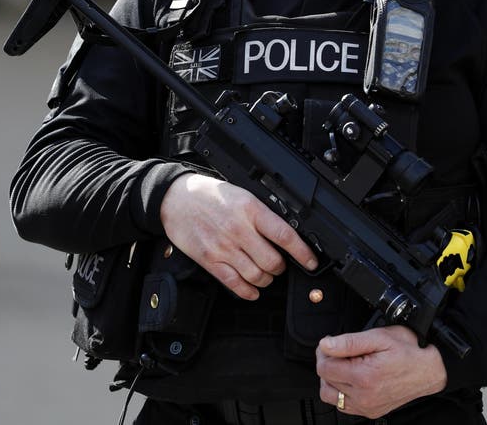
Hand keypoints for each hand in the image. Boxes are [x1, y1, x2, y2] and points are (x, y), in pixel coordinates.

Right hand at [160, 173, 317, 299]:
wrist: (175, 198)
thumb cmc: (209, 195)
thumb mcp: (242, 195)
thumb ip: (262, 214)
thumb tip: (285, 233)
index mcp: (250, 210)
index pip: (284, 236)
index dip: (302, 253)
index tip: (311, 262)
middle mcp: (238, 230)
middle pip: (272, 261)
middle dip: (281, 268)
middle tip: (280, 265)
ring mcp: (223, 248)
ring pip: (256, 276)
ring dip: (266, 280)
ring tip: (266, 275)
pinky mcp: (209, 260)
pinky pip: (234, 283)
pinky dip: (248, 291)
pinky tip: (252, 290)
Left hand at [316, 326, 446, 418]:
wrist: (430, 370)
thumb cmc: (408, 350)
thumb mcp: (379, 337)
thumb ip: (349, 342)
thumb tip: (326, 345)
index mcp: (364, 376)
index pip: (324, 367)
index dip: (325, 351)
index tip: (333, 343)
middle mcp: (364, 396)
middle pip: (325, 379)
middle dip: (328, 362)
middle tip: (341, 351)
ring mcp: (367, 407)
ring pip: (330, 395)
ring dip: (331, 379)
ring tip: (346, 365)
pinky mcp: (370, 412)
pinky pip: (342, 405)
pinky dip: (341, 392)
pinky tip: (352, 378)